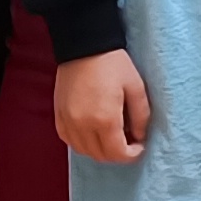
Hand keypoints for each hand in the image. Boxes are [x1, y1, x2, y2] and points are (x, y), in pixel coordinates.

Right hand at [55, 48, 150, 165]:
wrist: (85, 44)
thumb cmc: (113, 64)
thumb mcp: (136, 87)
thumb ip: (141, 116)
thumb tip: (139, 136)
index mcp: (105, 120)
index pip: (118, 154)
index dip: (132, 155)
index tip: (139, 145)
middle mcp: (83, 125)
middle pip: (101, 156)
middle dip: (118, 154)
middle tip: (128, 141)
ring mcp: (68, 122)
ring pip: (84, 151)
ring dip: (100, 150)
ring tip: (111, 137)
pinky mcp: (59, 115)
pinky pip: (70, 141)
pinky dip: (82, 143)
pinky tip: (92, 132)